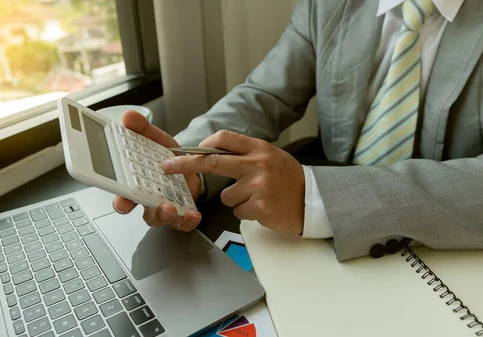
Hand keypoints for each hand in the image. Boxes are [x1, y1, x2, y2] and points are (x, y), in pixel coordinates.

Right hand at [112, 110, 202, 230]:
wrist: (192, 163)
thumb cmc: (166, 156)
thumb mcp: (154, 138)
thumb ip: (141, 128)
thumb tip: (128, 117)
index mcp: (135, 181)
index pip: (121, 192)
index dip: (118, 197)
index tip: (119, 199)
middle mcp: (147, 196)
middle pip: (136, 208)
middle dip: (137, 209)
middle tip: (139, 204)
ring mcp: (164, 205)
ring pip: (158, 218)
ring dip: (162, 216)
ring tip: (169, 209)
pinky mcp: (182, 210)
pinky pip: (182, 222)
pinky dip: (187, 221)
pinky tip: (193, 214)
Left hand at [162, 130, 304, 234]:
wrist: (314, 201)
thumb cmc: (290, 180)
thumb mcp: (270, 156)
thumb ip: (245, 154)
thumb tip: (212, 153)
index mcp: (259, 149)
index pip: (224, 139)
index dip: (201, 145)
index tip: (185, 151)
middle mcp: (257, 164)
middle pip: (212, 162)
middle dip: (185, 165)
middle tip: (168, 167)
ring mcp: (258, 186)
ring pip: (225, 195)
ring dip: (235, 200)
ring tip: (257, 198)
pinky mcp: (259, 207)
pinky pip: (237, 211)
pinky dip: (246, 212)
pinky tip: (262, 208)